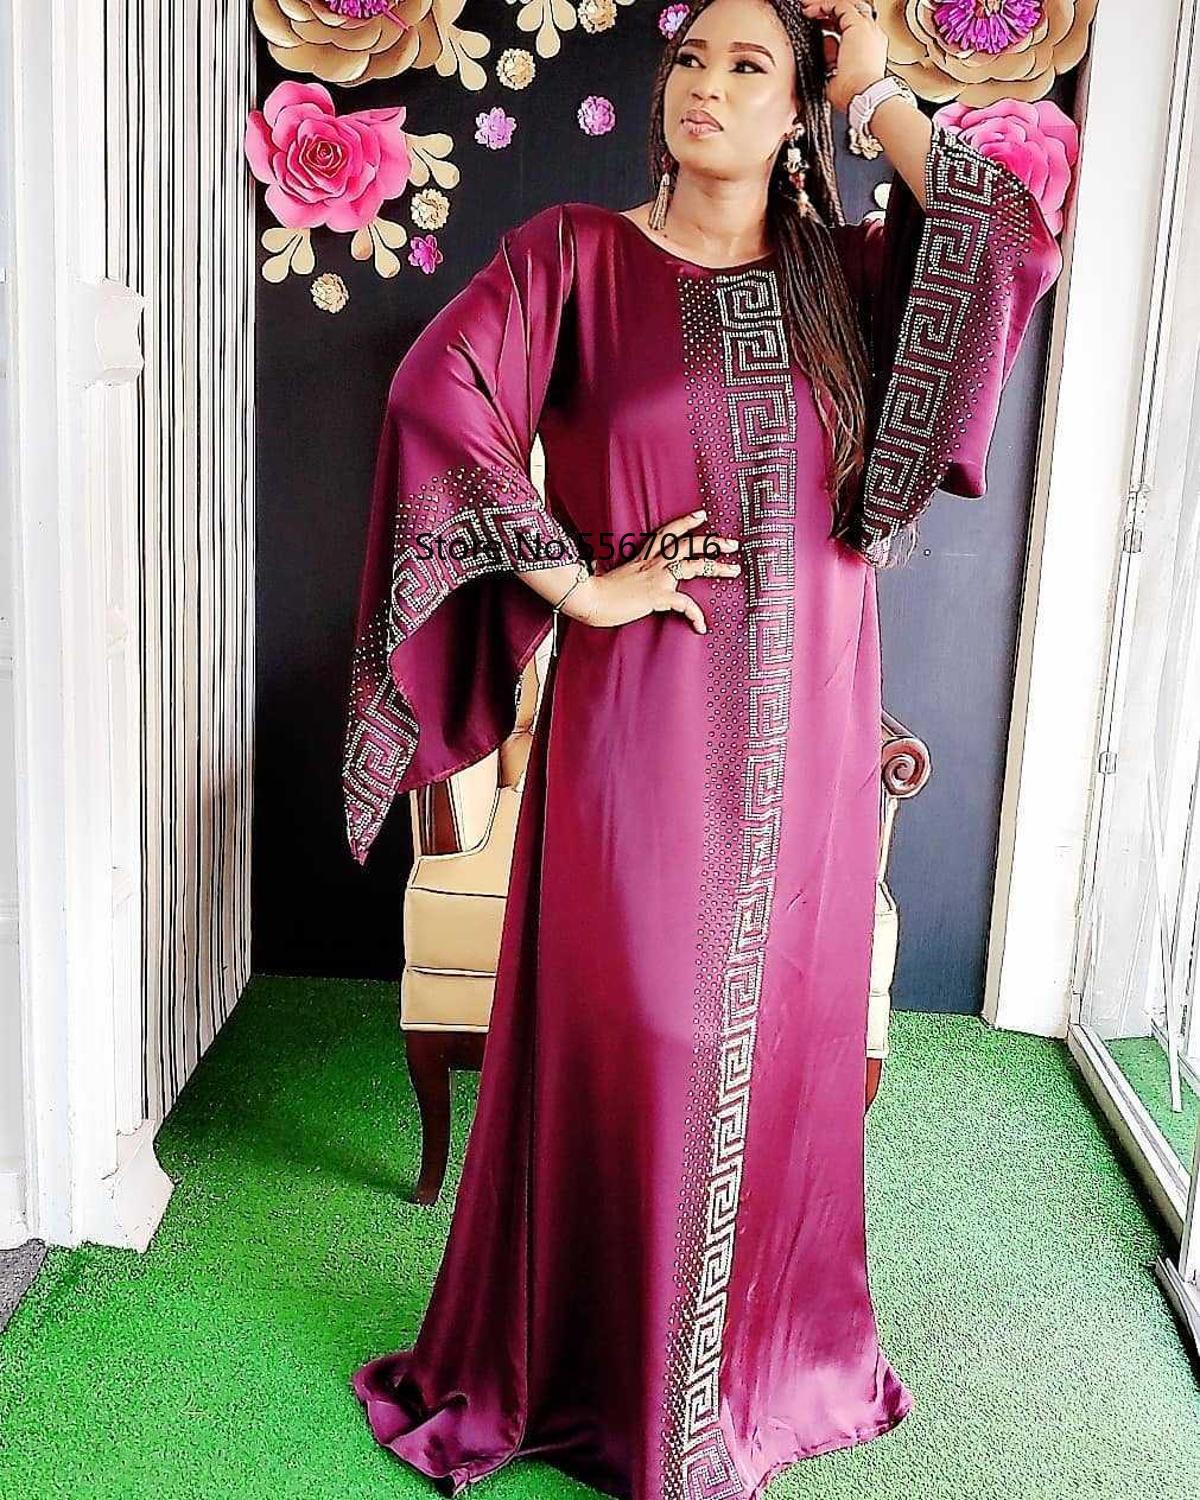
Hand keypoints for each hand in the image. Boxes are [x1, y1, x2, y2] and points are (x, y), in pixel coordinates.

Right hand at [571, 508, 740, 635]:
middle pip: (688, 545)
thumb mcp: (608, 576)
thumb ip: (613, 570)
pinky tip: (701, 626)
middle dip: (713, 542)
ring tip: (735, 569)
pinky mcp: (658, 596)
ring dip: (717, 566)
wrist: (589, 599)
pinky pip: (685, 604)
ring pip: (694, 565)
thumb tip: (602, 567)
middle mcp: (653, 564)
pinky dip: (696, 615)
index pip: (667, 533)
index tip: (701, 515)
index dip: (685, 523)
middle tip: (733, 543)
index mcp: (643, 558)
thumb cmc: (595, 591)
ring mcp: (657, 578)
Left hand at [799, 0, 888, 115]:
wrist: (864, 96)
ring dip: (824, 6)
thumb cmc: (854, 94)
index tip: (817, 28)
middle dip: (828, 11)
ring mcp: (867, 28)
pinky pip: (839, 5)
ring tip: (808, 8)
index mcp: (869, 48)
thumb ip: (832, 62)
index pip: (850, 28)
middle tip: (811, 13)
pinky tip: (811, 10)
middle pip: (849, 13)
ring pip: (845, 6)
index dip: (832, 25)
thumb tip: (826, 52)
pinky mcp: (858, 25)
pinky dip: (823, 5)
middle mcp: (871, 35)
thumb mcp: (837, 77)